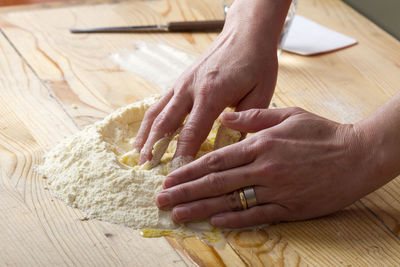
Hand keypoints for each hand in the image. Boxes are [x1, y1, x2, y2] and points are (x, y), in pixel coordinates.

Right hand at [134, 0, 290, 163]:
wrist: (245, 33)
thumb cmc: (257, 63)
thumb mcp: (260, 93)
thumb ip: (243, 122)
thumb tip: (228, 147)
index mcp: (212, 94)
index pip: (192, 132)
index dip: (182, 156)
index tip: (176, 175)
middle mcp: (190, 88)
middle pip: (165, 124)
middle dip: (154, 149)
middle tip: (146, 171)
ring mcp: (181, 83)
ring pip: (156, 113)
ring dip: (146, 136)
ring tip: (139, 157)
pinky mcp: (180, 80)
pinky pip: (159, 103)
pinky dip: (149, 121)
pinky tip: (145, 134)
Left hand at [155, 108, 379, 227]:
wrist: (357, 154)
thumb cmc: (322, 132)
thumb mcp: (287, 114)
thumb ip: (252, 117)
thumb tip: (224, 119)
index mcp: (260, 144)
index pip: (215, 160)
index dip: (189, 170)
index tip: (169, 178)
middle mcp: (263, 168)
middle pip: (215, 182)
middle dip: (185, 191)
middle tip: (162, 200)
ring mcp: (276, 189)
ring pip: (231, 201)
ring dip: (201, 209)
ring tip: (178, 214)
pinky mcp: (290, 207)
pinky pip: (257, 215)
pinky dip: (234, 219)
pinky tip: (214, 222)